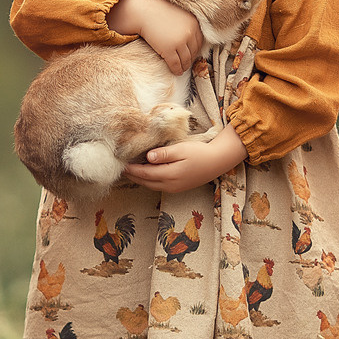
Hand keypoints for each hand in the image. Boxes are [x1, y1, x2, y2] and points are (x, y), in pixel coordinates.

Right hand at [108, 0, 203, 74]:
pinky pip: (175, 64)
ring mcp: (179, 42)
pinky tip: (176, 72)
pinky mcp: (168, 50)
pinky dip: (176, 70)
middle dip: (190, 59)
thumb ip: (187, 26)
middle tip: (187, 64)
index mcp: (193, 24)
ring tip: (182, 69)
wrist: (143, 12)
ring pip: (186, 60)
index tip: (192, 55)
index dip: (196, 50)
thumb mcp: (179, 16)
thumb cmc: (159, 12)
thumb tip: (190, 41)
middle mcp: (189, 33)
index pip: (199, 42)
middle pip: (193, 51)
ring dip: (184, 66)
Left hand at [124, 126, 245, 192]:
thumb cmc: (200, 152)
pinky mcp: (178, 188)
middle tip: (121, 168)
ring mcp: (174, 188)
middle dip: (133, 176)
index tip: (121, 164)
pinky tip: (146, 173)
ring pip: (151, 185)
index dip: (132, 169)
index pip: (145, 173)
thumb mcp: (181, 149)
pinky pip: (158, 186)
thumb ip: (164, 154)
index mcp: (170, 175)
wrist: (217, 162)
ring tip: (131, 171)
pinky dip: (149, 180)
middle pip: (146, 182)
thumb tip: (148, 157)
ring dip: (140, 179)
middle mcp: (170, 185)